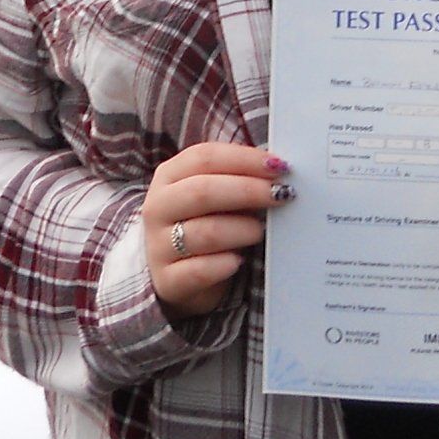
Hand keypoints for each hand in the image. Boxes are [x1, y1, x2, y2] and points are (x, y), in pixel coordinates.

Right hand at [143, 141, 292, 318]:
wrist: (174, 274)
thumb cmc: (203, 224)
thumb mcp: (213, 196)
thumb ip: (238, 179)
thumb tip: (277, 171)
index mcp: (169, 176)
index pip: (204, 157)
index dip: (244, 159)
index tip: (279, 166)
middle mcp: (158, 207)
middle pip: (202, 191)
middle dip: (248, 191)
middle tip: (280, 195)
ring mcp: (159, 245)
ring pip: (206, 232)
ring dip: (242, 230)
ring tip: (259, 232)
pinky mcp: (167, 280)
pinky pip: (199, 271)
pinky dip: (224, 265)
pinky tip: (238, 262)